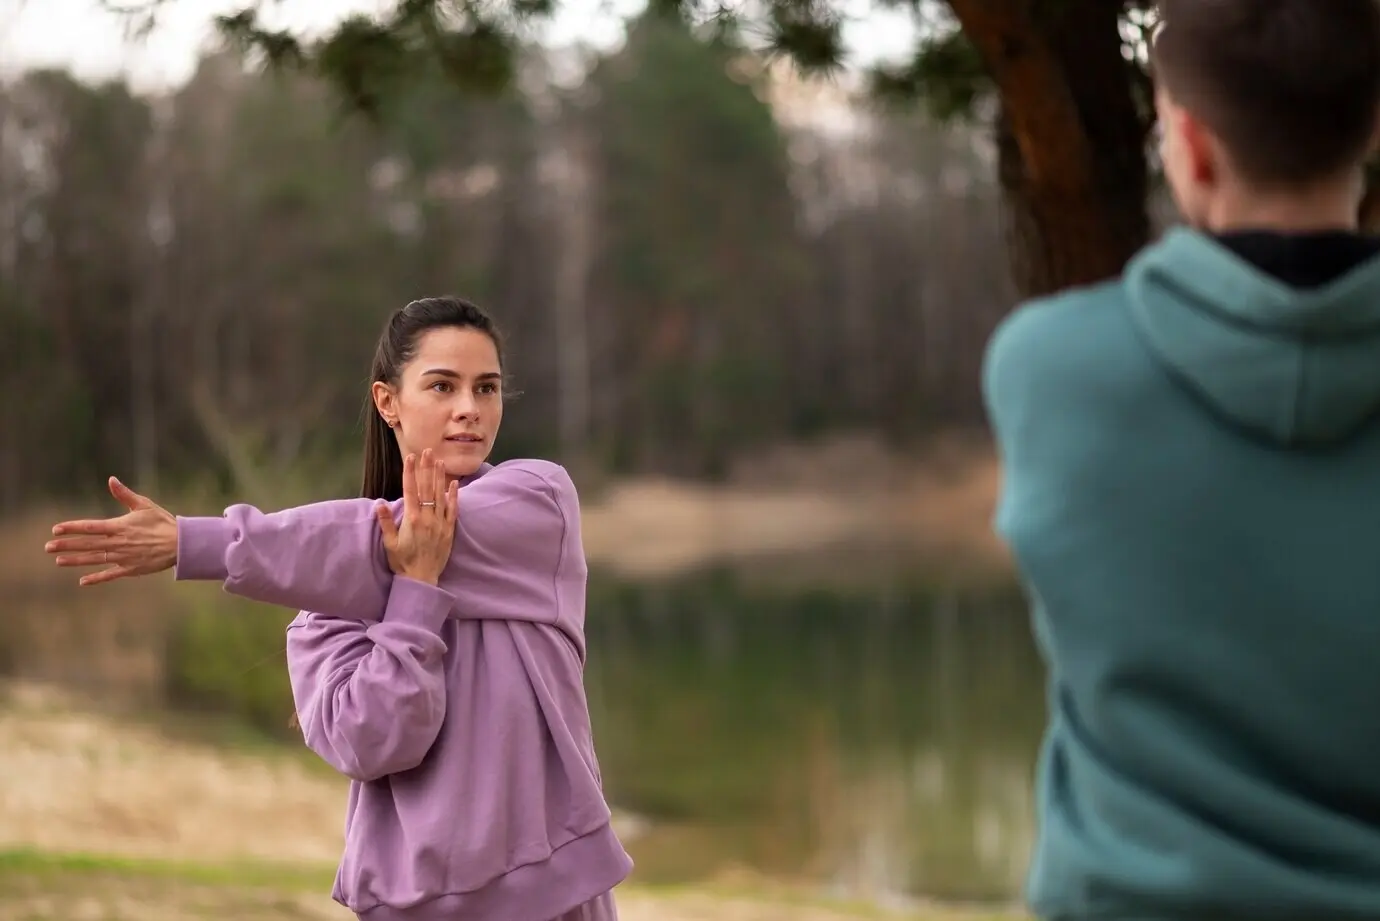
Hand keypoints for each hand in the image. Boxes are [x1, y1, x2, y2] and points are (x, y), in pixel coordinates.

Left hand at [45, 477, 178, 586]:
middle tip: (48, 547)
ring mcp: (124, 557)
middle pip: (88, 544)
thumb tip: (111, 479)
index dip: (72, 528)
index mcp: (120, 526)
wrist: (181, 544)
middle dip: (67, 545)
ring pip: (95, 559)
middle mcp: (118, 543)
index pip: (90, 527)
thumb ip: (124, 494)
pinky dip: (97, 578)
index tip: (55, 530)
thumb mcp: (144, 505)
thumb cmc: (163, 522)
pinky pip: (110, 574)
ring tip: (58, 561)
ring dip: (76, 560)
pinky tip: (83, 581)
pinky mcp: (131, 569)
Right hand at [376, 449, 457, 585]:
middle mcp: (427, 518)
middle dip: (426, 468)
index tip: (411, 457)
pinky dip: (454, 496)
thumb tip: (379, 503)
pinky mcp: (449, 530)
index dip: (410, 472)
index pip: (410, 490)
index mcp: (411, 519)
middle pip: (427, 488)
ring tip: (439, 461)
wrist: (422, 579)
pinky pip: (453, 509)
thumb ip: (385, 522)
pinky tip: (454, 483)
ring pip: (440, 495)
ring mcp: (440, 523)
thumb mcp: (390, 544)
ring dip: (439, 477)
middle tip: (427, 451)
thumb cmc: (403, 562)